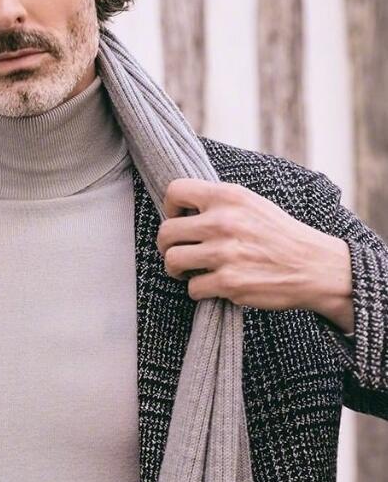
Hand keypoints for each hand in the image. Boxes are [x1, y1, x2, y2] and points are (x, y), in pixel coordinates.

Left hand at [155, 178, 352, 322]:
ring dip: (176, 270)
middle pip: (166, 232)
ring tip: (188, 271)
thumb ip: (219, 202)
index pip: (175, 190)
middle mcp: (223, 222)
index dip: (169, 208)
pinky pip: (192, 288)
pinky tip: (213, 285)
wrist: (315, 266)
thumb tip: (181, 208)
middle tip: (177, 251)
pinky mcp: (229, 283)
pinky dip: (198, 290)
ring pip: (172, 261)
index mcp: (229, 196)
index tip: (177, 219)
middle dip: (166, 246)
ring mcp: (225, 253)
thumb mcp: (252, 203)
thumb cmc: (280, 235)